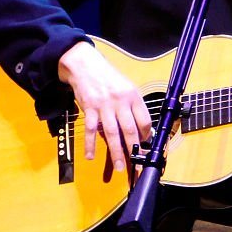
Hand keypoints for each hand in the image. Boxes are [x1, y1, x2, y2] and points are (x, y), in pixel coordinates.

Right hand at [58, 42, 151, 171]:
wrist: (85, 65)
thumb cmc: (108, 77)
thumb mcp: (126, 86)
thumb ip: (132, 106)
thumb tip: (139, 128)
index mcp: (133, 95)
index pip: (144, 119)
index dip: (146, 135)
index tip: (144, 145)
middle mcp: (120, 101)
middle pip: (130, 129)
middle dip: (134, 150)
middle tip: (137, 165)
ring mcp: (104, 106)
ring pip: (112, 133)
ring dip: (116, 152)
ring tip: (120, 166)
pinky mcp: (89, 109)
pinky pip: (91, 130)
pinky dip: (90, 144)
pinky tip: (91, 156)